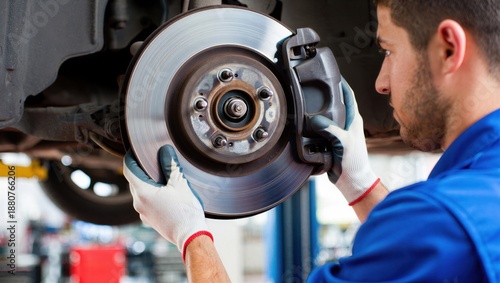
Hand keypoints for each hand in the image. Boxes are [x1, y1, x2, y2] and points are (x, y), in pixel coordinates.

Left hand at [123, 145, 211, 258]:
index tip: (136, 150)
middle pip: (134, 180)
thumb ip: (170, 164)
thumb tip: (165, 149)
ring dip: (148, 182)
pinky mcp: (149, 220)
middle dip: (142, 169)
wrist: (190, 236)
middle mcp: (138, 203)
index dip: (131, 157)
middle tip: (155, 160)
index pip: (128, 168)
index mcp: (142, 192)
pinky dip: (152, 194)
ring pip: (140, 191)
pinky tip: (167, 194)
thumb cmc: (186, 211)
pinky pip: (146, 202)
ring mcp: (143, 213)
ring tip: (164, 177)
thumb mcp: (180, 183)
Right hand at [311, 79, 378, 204]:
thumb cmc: (354, 163)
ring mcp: (339, 133)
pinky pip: (321, 129)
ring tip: (307, 100)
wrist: (352, 181)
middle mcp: (347, 124)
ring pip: (327, 116)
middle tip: (315, 84)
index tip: (332, 73)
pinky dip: (313, 124)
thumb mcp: (343, 142)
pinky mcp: (331, 142)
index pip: (348, 95)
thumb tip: (315, 120)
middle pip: (336, 103)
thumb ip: (330, 129)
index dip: (341, 83)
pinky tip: (305, 122)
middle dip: (327, 92)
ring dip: (319, 109)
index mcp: (353, 120)